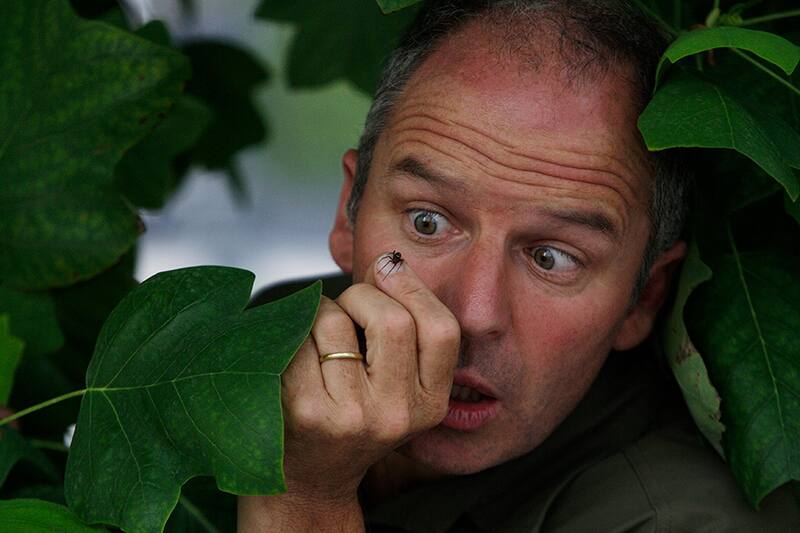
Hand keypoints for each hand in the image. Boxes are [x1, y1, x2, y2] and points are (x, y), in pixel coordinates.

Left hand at [238, 252, 459, 530]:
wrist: (309, 477)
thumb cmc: (352, 415)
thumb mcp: (397, 385)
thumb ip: (405, 329)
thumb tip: (389, 262)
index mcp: (429, 404)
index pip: (441, 330)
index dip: (414, 288)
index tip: (389, 267)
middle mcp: (395, 414)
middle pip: (392, 320)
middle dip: (362, 294)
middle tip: (347, 304)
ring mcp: (349, 416)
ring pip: (334, 320)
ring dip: (320, 312)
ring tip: (318, 340)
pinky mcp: (304, 410)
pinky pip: (297, 337)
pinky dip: (292, 331)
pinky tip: (295, 355)